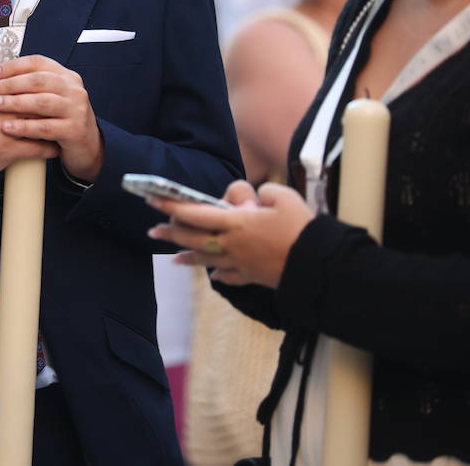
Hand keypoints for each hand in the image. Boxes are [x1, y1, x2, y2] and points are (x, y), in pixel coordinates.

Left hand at [0, 55, 102, 181]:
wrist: (86, 147)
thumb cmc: (62, 121)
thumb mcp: (52, 98)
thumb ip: (33, 87)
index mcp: (66, 76)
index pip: (38, 63)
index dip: (14, 66)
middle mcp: (74, 89)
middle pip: (39, 80)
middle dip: (11, 84)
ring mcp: (76, 109)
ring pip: (41, 102)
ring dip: (15, 102)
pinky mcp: (74, 130)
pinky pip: (45, 127)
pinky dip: (24, 126)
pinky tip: (7, 128)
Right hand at [0, 79, 60, 182]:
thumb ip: (3, 87)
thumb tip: (24, 75)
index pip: (27, 85)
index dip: (46, 89)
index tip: (59, 93)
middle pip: (36, 102)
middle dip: (54, 108)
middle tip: (67, 111)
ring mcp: (2, 129)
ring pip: (39, 124)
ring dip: (55, 128)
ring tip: (65, 129)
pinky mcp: (6, 149)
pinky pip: (35, 148)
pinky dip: (49, 149)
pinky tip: (56, 149)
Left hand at [147, 180, 313, 287]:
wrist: (317, 265)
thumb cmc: (301, 227)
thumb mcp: (283, 196)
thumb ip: (263, 191)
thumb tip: (254, 199)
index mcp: (236, 222)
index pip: (196, 213)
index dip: (172, 206)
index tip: (152, 200)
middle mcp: (231, 245)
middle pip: (193, 239)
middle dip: (171, 234)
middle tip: (153, 231)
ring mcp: (240, 264)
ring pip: (206, 260)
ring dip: (187, 257)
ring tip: (173, 258)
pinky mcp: (252, 277)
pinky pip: (229, 276)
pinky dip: (218, 274)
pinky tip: (213, 274)